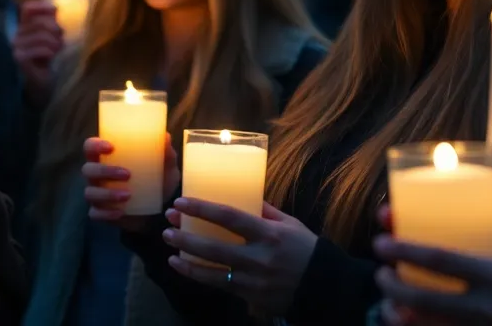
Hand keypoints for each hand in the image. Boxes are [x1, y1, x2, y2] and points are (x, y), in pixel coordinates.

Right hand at [12, 1, 63, 106]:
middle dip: (55, 30)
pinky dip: (49, 52)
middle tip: (61, 41)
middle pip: (40, 22)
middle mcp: (14, 36)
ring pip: (41, 36)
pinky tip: (50, 58)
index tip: (55, 11)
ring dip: (55, 43)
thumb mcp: (47, 43)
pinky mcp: (18, 60)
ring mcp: (13, 48)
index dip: (42, 7)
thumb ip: (49, 26)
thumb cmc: (41, 67)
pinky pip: (39, 49)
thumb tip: (54, 8)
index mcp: (21, 30)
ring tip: (57, 50)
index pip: (27, 9)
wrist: (35, 92)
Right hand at [81, 133, 179, 226]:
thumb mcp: (165, 167)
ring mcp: (96, 194)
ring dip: (107, 194)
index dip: (95, 145)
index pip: (90, 146)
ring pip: (90, 192)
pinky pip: (95, 213)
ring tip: (128, 195)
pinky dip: (106, 213)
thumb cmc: (156, 180)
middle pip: (88, 169)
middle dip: (104, 171)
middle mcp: (96, 175)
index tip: (111, 147)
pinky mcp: (100, 212)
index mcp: (106, 157)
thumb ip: (166, 153)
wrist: (158, 210)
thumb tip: (166, 136)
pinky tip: (119, 213)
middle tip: (127, 174)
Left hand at [161, 198, 318, 316]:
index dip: (202, 209)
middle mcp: (259, 258)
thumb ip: (265, 211)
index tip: (181, 202)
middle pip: (214, 248)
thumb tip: (245, 193)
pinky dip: (199, 276)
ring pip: (212, 272)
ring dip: (187, 260)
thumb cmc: (306, 250)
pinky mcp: (250, 297)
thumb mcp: (290, 225)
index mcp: (269, 234)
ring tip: (169, 251)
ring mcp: (253, 281)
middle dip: (186, 237)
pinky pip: (219, 285)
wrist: (324, 288)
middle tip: (167, 226)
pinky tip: (184, 268)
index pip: (229, 218)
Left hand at [372, 200, 491, 325]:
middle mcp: (487, 307)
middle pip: (425, 297)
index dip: (407, 249)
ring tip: (388, 298)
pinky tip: (405, 321)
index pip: (442, 259)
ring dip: (400, 311)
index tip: (382, 239)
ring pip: (427, 325)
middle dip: (393, 284)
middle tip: (379, 271)